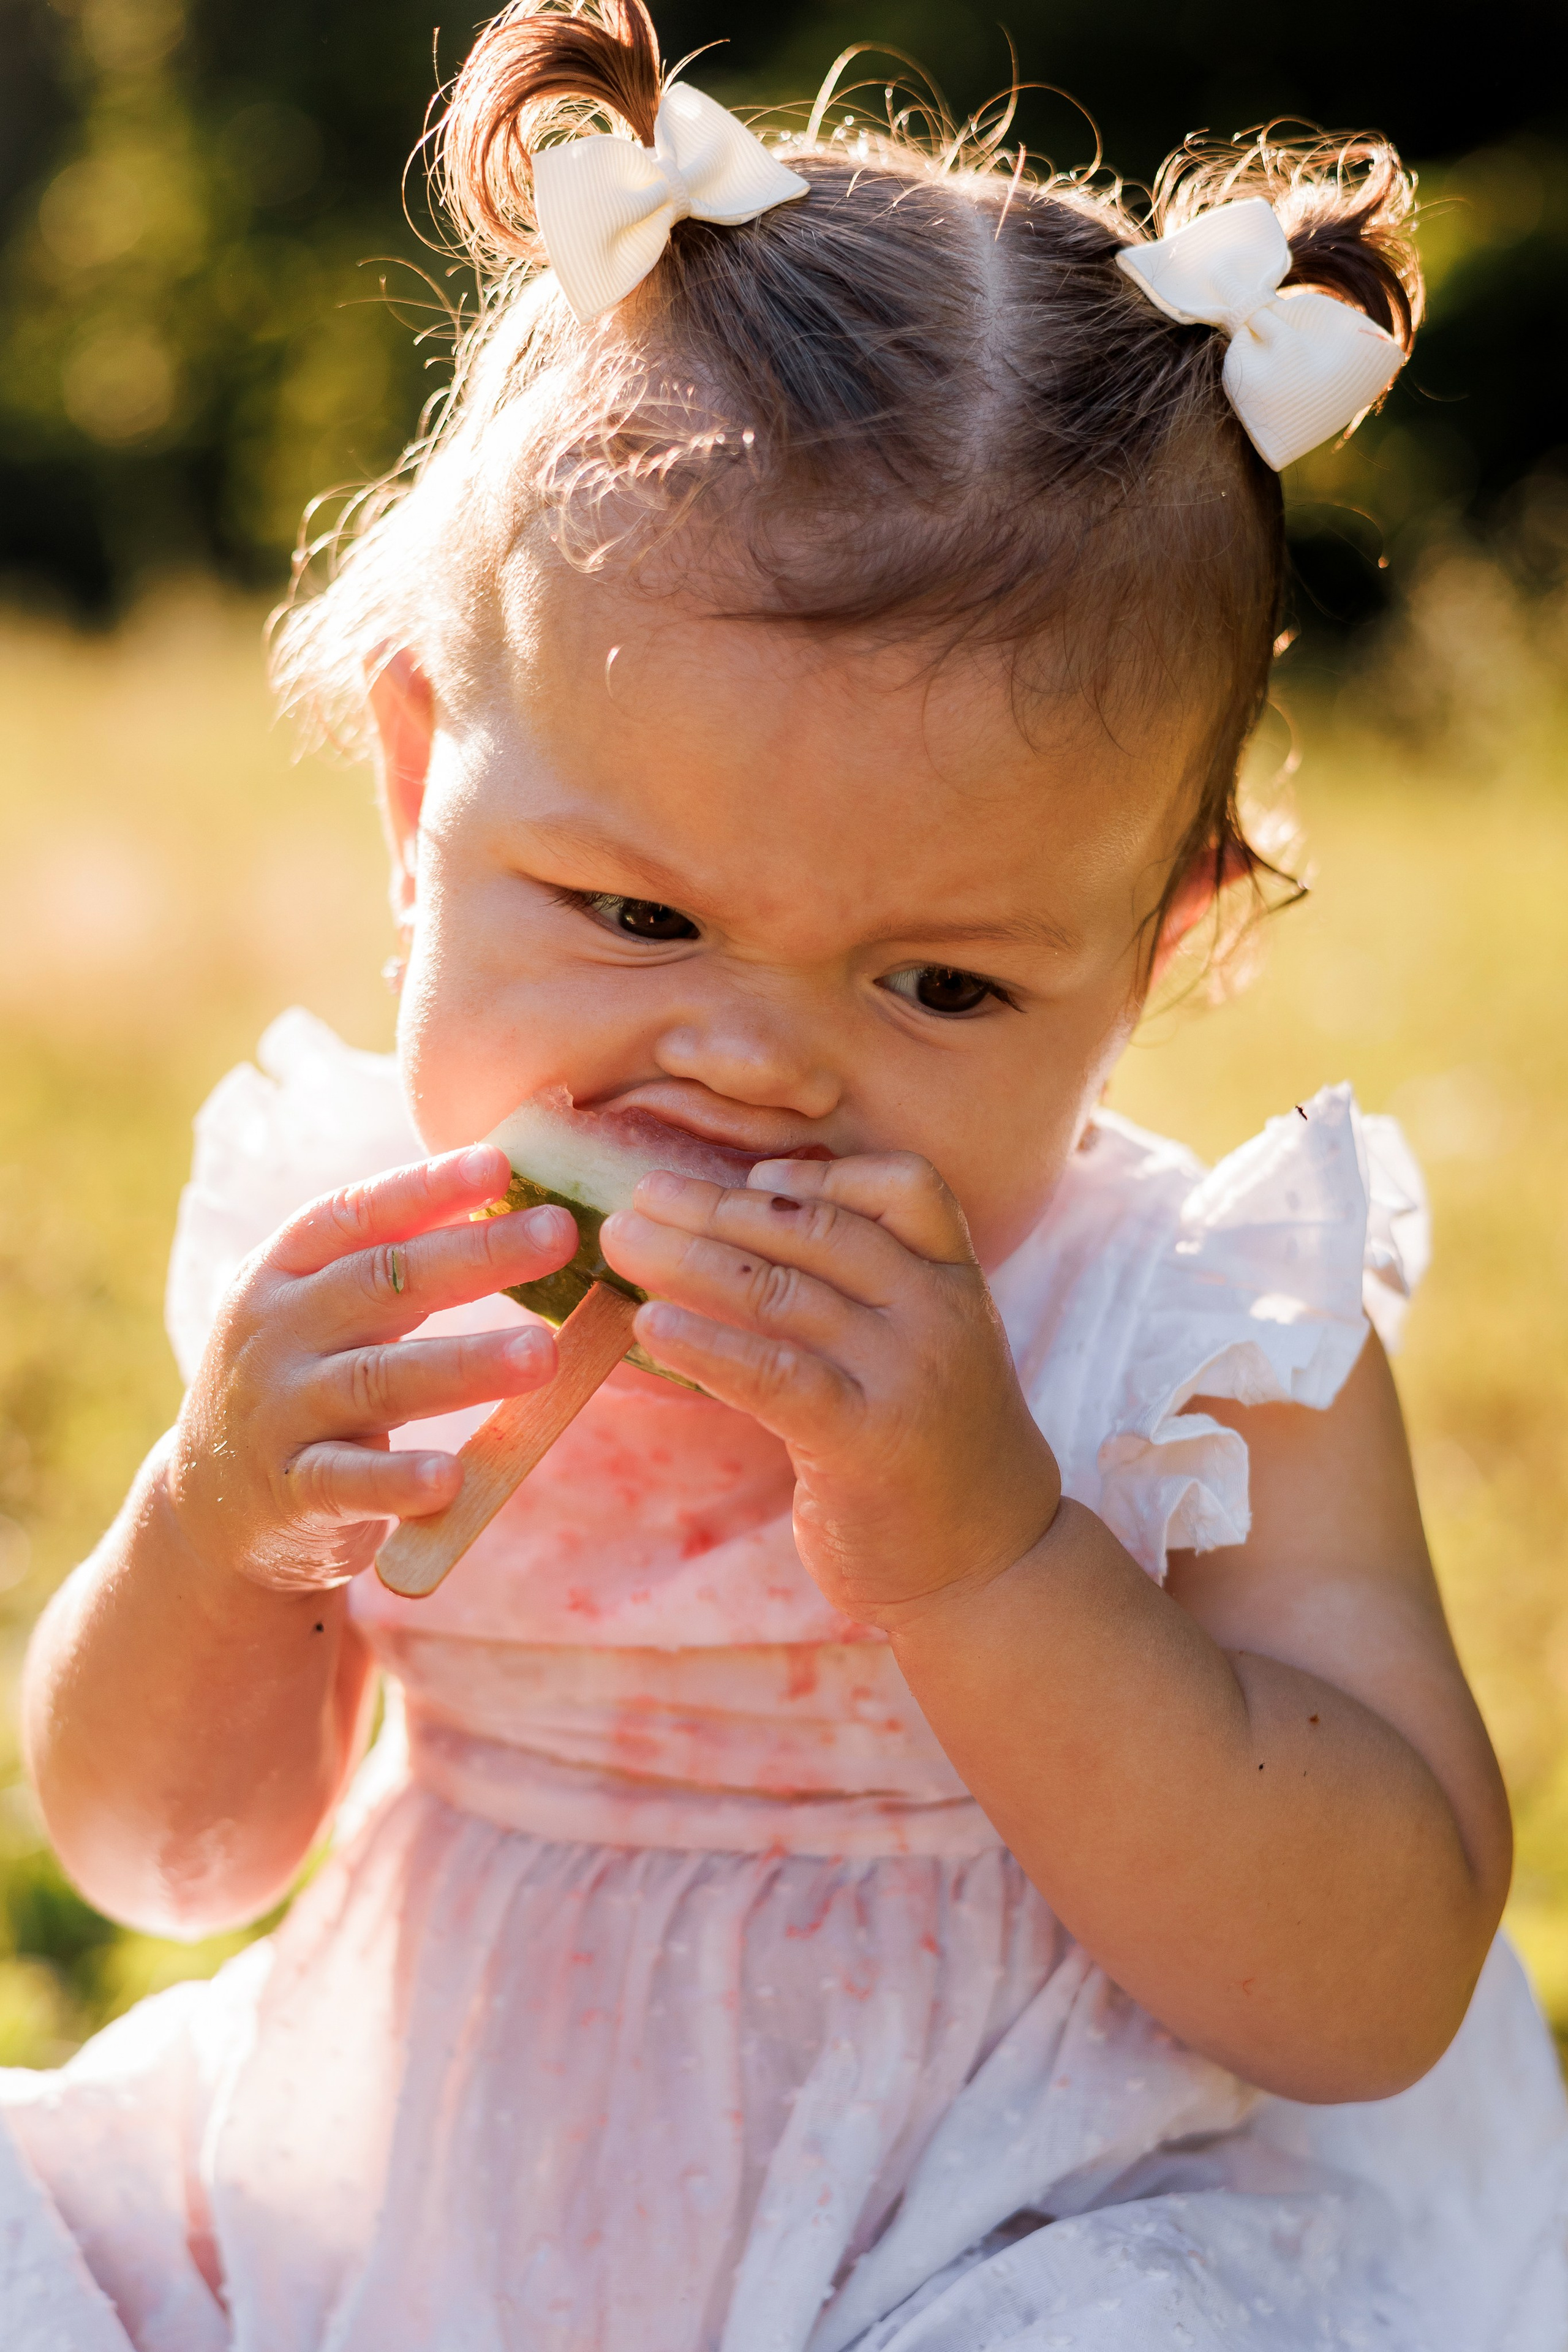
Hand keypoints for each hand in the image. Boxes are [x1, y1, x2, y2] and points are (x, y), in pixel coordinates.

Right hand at [166, 1146, 576, 1592]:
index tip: (500, 1164)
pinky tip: (451, 1477)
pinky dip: (398, 1480)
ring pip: (376, 1380)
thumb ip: (393, 1265)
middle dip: (474, 1255)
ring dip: (464, 1365)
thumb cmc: (300, 1380)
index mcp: (283, 1273)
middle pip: (380, 1284)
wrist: (205, 1501)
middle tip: (560, 1234)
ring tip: (542, 1353)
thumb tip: (511, 1207)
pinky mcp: (291, 1492)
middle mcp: (276, 1332)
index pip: (355, 1215)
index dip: (425, 1188)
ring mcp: (279, 1413)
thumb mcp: (321, 1309)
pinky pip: (348, 1482)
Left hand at [599, 1155, 1060, 1627]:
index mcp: (956, 1283)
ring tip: (622, 1243)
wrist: (991, 1568)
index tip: (754, 1174)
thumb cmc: (935, 1455)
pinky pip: (770, 1373)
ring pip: (782, 1292)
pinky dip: (703, 1343)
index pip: (907, 1189)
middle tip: (642, 1193)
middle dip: (720, 1207)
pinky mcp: (865, 1438)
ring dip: (688, 1261)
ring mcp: (906, 1374)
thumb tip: (739, 1246)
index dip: (825, 1174)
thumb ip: (863, 1302)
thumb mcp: (927, 1356)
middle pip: (818, 1231)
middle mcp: (939, 1315)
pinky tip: (649, 1325)